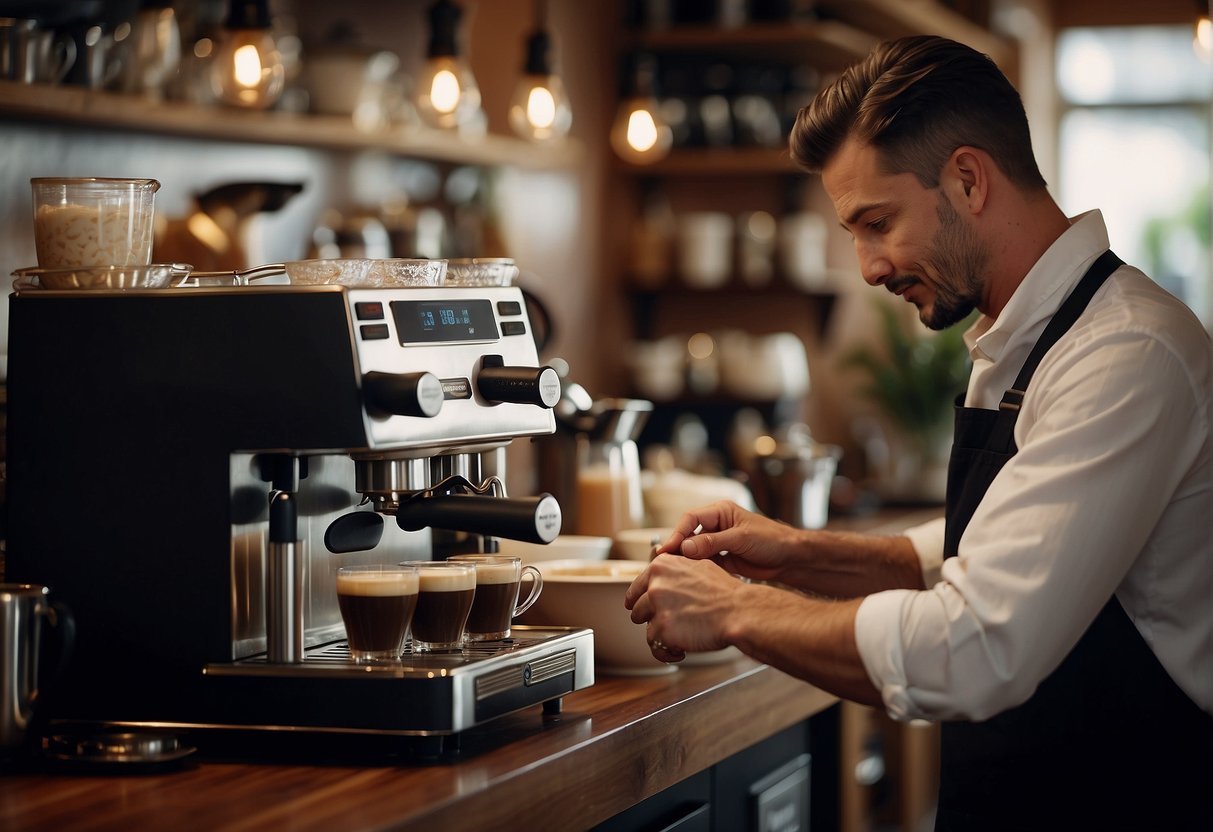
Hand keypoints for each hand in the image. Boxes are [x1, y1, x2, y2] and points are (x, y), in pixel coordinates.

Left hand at [624, 553, 743, 661]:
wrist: (739, 611)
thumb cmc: (725, 592)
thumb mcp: (697, 567)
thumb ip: (675, 571)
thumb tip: (662, 579)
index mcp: (662, 566)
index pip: (636, 587)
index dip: (638, 601)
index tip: (638, 608)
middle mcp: (656, 585)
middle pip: (638, 609)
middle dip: (651, 619)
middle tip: (668, 625)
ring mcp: (658, 608)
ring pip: (646, 629)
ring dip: (660, 636)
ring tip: (677, 639)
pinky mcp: (663, 630)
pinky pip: (655, 646)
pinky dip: (666, 652)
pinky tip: (679, 651)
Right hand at [657, 500, 796, 583]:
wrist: (791, 558)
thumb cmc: (772, 540)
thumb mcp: (741, 538)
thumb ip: (712, 542)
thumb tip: (685, 547)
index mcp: (720, 512)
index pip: (691, 519)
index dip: (677, 533)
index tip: (667, 549)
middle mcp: (717, 525)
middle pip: (689, 535)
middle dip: (678, 548)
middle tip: (665, 562)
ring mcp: (719, 542)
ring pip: (694, 550)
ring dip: (686, 560)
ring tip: (674, 572)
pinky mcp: (723, 559)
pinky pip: (704, 563)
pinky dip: (697, 569)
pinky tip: (690, 577)